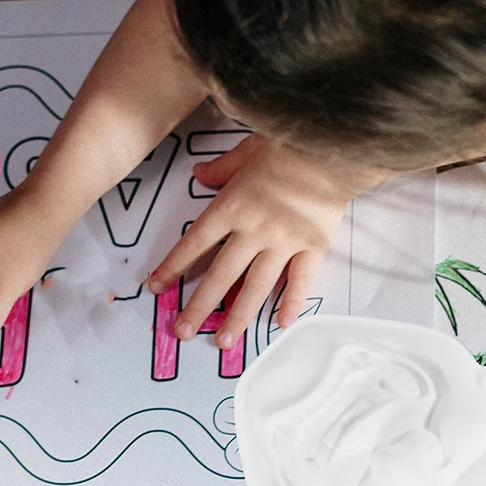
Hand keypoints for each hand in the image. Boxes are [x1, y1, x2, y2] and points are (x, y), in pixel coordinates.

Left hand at [148, 134, 393, 346]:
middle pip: (220, 276)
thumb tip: (198, 174)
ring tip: (223, 342)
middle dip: (198, 307)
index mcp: (231, 207)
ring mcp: (283, 243)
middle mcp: (253, 231)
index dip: (173, 267)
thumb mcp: (244, 150)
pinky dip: (291, 303)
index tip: (157, 287)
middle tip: (181, 331)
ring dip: (237, 316)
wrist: (329, 147)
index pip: (194, 243)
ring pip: (255, 287)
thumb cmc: (286, 144)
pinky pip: (300, 281)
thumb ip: (220, 168)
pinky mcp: (312, 247)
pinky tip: (280, 324)